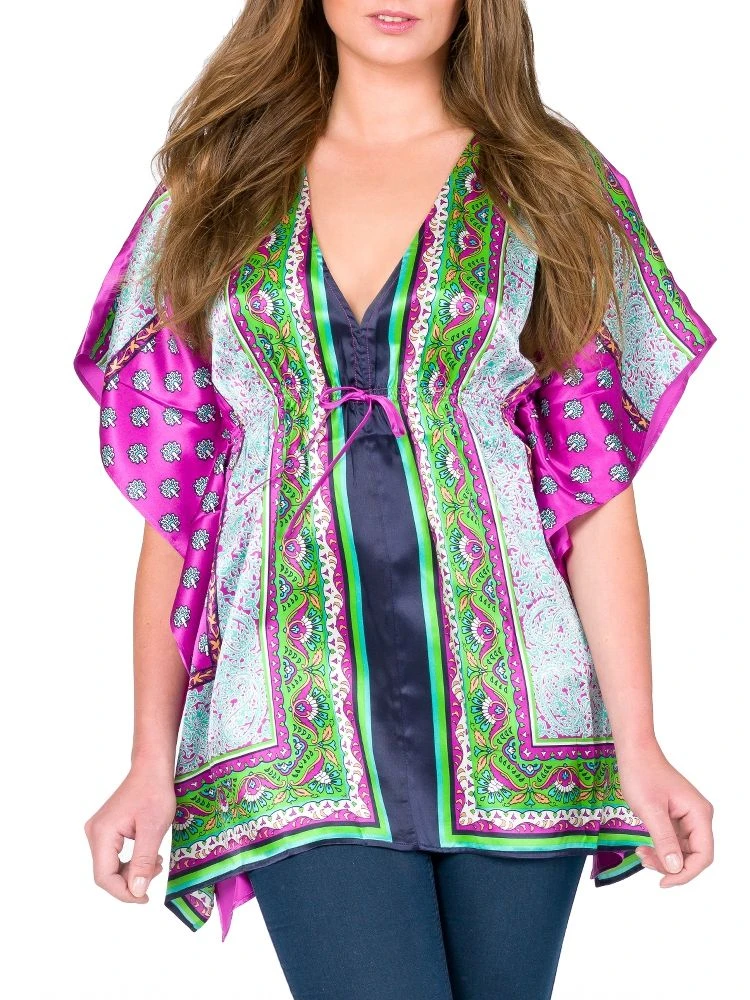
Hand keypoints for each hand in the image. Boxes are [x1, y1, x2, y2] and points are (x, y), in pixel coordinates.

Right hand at [83, 762, 175, 903]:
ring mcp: (99, 831)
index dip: (124, 893)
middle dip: (130, 881)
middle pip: (106, 873)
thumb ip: (143, 861)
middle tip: (156, 873)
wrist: (152, 768)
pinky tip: (149, 856)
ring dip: (132, 871)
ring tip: (156, 863)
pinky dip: (131, 861)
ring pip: (111, 865)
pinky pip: (114, 855)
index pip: (104, 877)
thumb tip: (136, 891)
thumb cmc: (154, 793)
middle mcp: (94, 833)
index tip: (145, 898)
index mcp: (101, 834)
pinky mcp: (107, 829)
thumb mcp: (153, 829)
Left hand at [616, 740, 713, 886]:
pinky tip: (644, 847)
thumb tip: (676, 868)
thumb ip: (664, 840)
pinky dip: (660, 848)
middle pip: (694, 855)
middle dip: (671, 865)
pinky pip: (673, 840)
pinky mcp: (675, 816)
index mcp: (699, 814)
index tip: (663, 882)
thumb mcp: (650, 810)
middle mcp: (698, 817)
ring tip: (641, 854)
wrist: (634, 752)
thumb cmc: (642, 774)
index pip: (703, 855)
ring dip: (663, 858)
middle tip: (645, 861)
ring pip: (682, 850)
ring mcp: (687, 816)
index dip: (686, 873)